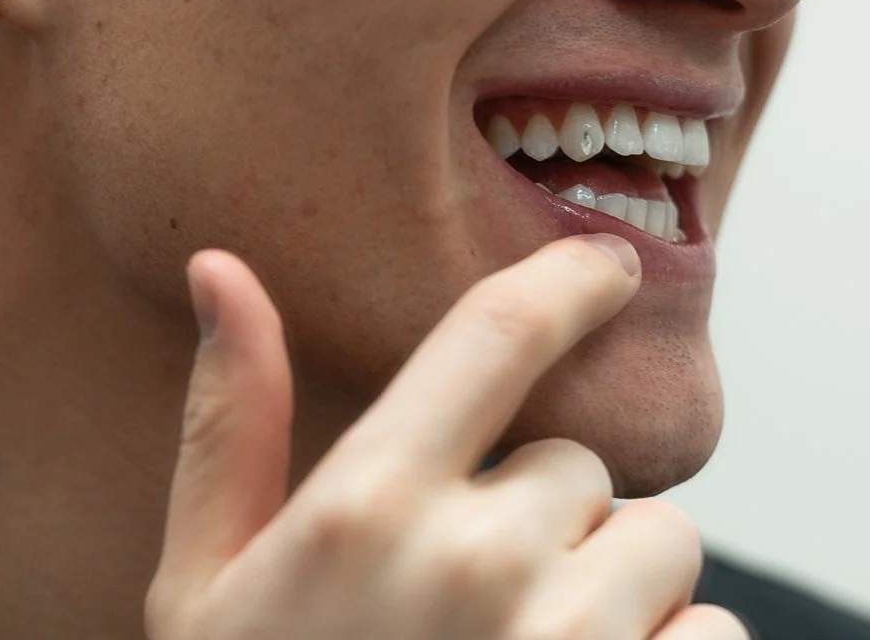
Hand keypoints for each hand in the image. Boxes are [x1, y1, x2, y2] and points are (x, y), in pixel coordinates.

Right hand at [145, 237, 745, 638]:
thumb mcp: (207, 587)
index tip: (611, 264)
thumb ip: (230, 419)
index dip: (567, 278)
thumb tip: (219, 269)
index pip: (495, 332)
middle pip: (585, 468)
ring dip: (615, 593)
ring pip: (661, 546)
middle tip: (471, 609)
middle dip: (548, 519)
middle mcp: (476, 562)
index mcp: (367, 505)